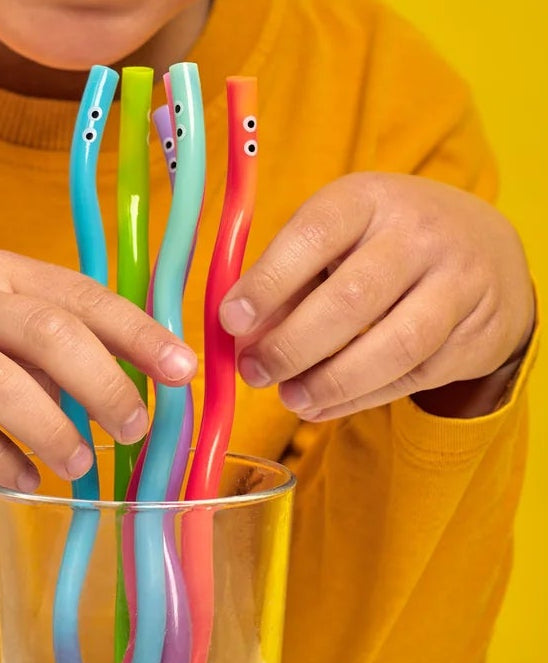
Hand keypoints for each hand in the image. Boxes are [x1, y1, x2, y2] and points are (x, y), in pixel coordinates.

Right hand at [0, 251, 196, 530]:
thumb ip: (40, 338)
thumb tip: (121, 381)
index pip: (81, 296)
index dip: (137, 333)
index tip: (182, 371)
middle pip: (47, 334)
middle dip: (103, 382)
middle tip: (136, 427)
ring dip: (51, 426)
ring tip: (82, 465)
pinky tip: (22, 478)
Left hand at [219, 172, 535, 420]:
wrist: (489, 255)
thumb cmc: (382, 249)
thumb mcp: (334, 244)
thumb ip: (285, 286)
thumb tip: (243, 340)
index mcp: (368, 199)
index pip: (314, 235)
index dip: (269, 282)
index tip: (231, 320)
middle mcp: (420, 233)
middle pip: (352, 299)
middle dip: (292, 346)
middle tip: (255, 373)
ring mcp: (458, 282)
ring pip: (394, 345)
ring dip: (330, 381)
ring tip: (289, 398)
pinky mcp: (476, 333)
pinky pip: (413, 376)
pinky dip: (359, 399)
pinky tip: (321, 405)